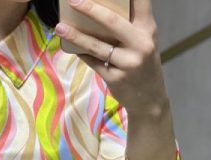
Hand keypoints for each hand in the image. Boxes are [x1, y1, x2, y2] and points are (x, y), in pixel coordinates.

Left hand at [55, 0, 168, 114]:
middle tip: (73, 0)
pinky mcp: (116, 79)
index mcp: (148, 29)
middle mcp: (141, 44)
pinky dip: (82, 54)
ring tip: (60, 28)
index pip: (140, 1)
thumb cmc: (142, 63)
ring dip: (76, 36)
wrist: (150, 98)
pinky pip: (93, 63)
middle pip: (112, 22)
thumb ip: (130, 25)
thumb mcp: (144, 41)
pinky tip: (71, 48)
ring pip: (97, 46)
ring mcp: (128, 63)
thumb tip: (99, 9)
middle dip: (90, 9)